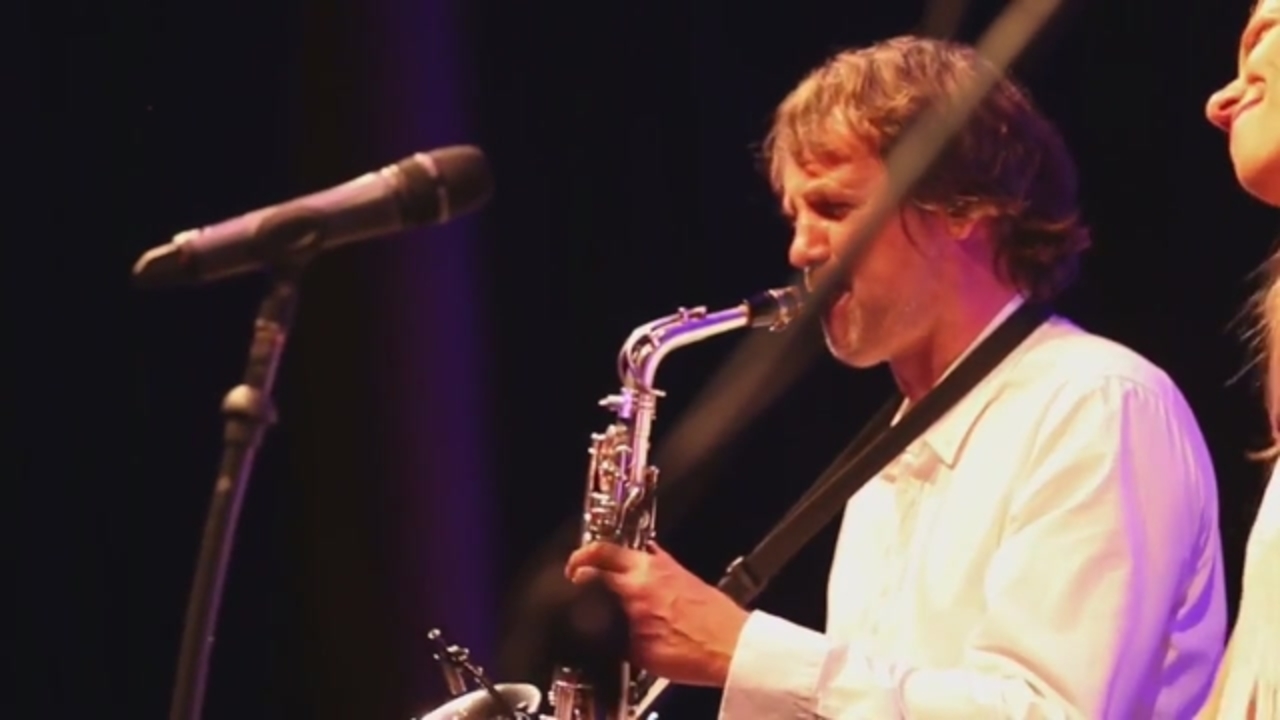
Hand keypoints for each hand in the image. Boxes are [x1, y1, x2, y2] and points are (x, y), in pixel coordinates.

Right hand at [564, 541, 748, 687]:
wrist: (734, 647)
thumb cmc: (696, 652)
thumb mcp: (641, 655)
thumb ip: (616, 637)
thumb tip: (600, 634)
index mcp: (635, 588)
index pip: (593, 565)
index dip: (575, 569)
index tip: (569, 577)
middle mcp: (650, 570)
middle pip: (607, 549)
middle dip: (587, 557)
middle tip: (578, 568)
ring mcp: (667, 567)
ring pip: (629, 553)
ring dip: (612, 559)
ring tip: (603, 574)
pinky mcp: (681, 571)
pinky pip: (651, 558)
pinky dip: (637, 564)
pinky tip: (636, 580)